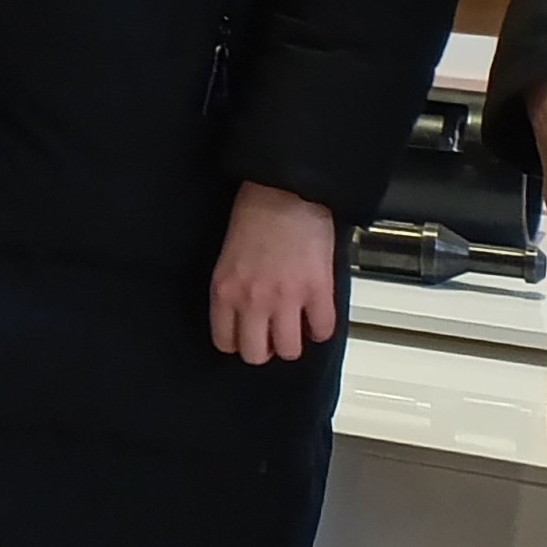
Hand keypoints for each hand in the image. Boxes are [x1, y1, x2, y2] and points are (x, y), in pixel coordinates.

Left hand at [211, 182, 343, 363]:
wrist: (285, 193)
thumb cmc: (255, 215)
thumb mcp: (227, 257)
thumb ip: (233, 289)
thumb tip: (243, 312)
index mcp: (224, 290)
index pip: (224, 340)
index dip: (237, 343)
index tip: (245, 339)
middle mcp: (252, 300)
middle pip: (255, 354)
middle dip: (265, 350)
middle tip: (271, 339)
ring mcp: (286, 299)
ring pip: (289, 350)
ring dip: (294, 343)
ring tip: (295, 329)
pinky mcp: (317, 292)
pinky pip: (322, 331)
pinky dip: (321, 329)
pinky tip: (317, 317)